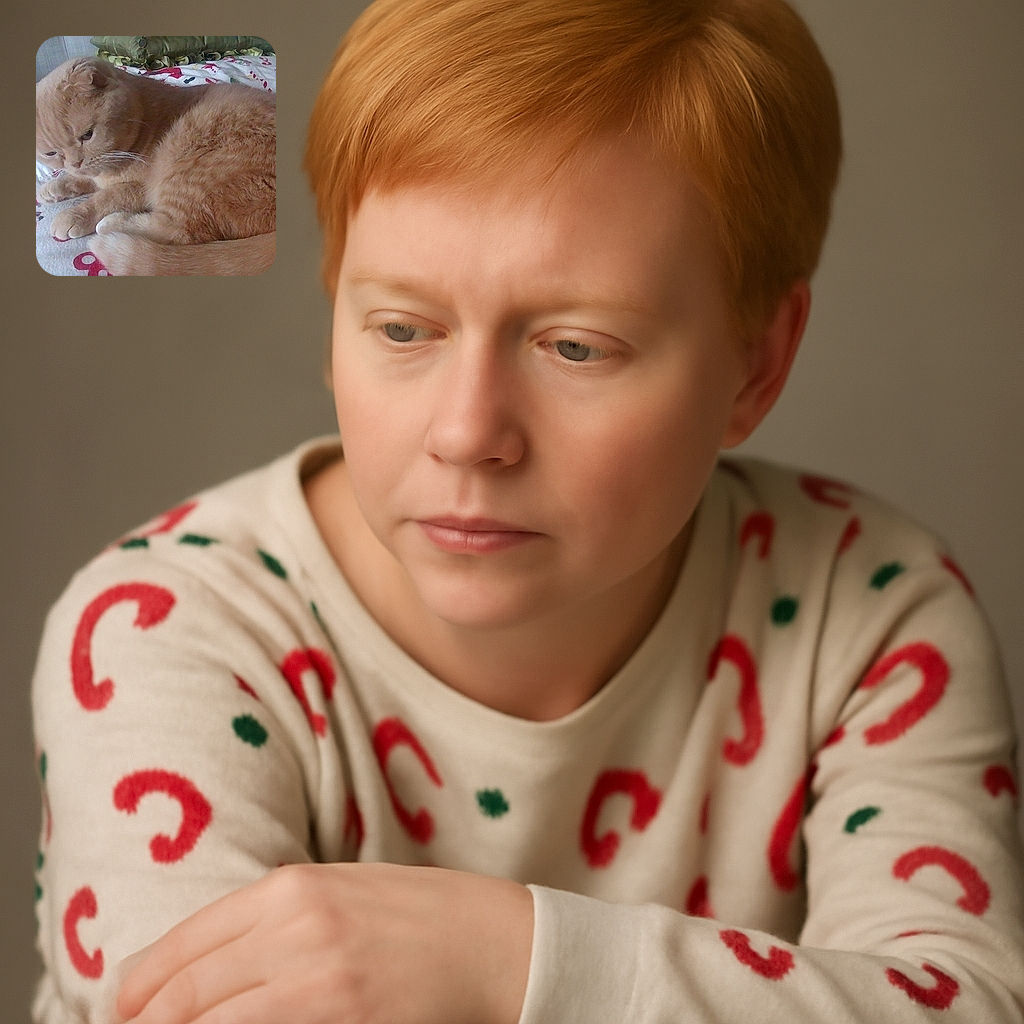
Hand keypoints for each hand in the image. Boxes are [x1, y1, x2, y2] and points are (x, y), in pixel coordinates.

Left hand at [115, 862, 532, 1023]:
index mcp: (291, 887)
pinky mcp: (344, 1018)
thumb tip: (193, 965)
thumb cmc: (415, 914)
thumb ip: (270, 920)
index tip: (121, 1012)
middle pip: (184, 996)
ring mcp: (319, 977)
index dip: (137, 990)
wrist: (491, 940)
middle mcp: (296, 927)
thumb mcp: (338, 892)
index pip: (182, 947)